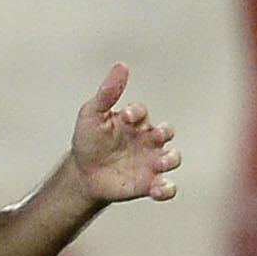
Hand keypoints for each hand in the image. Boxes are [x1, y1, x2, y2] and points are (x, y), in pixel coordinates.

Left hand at [70, 63, 180, 205]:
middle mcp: (147, 140)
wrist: (84, 175)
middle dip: (164, 133)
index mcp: (134, 122)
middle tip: (154, 136)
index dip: (137, 112)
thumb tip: (122, 65)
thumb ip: (107, 93)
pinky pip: (167, 187)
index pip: (142, 112)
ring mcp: (150, 162)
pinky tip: (157, 190)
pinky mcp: (149, 184)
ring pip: (172, 158)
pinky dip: (167, 189)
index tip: (125, 116)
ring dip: (170, 160)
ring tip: (160, 164)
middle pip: (166, 132)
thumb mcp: (92, 115)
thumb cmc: (88, 141)